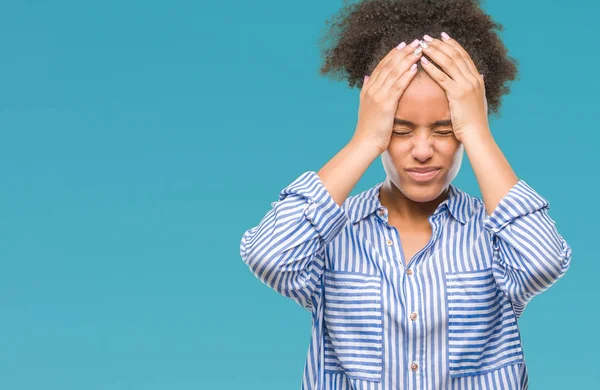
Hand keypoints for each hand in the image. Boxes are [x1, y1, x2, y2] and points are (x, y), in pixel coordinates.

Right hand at [353, 39, 422, 153]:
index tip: (403, 45)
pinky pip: (398, 86)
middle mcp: (371, 89)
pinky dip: (406, 75)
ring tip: (419, 50)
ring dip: (407, 60)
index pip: (381, 66)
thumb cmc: (368, 128)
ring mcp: (378, 96)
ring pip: (394, 73)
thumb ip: (366, 90)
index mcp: (367, 88)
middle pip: (388, 65)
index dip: (393, 54)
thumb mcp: (364, 105)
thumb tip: (366, 77)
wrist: (365, 142)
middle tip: (415, 42)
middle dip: (402, 52)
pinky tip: (415, 68)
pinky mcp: (385, 104)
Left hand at [419, 33, 489, 142]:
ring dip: (434, 52)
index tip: (441, 37)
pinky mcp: (457, 94)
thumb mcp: (479, 99)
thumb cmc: (475, 121)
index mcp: (477, 78)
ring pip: (448, 62)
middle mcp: (474, 78)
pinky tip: (423, 62)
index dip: (452, 44)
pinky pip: (442, 77)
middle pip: (455, 55)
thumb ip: (478, 86)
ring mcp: (466, 85)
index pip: (464, 55)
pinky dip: (432, 68)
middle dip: (440, 44)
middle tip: (427, 38)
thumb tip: (481, 75)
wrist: (477, 134)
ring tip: (421, 46)